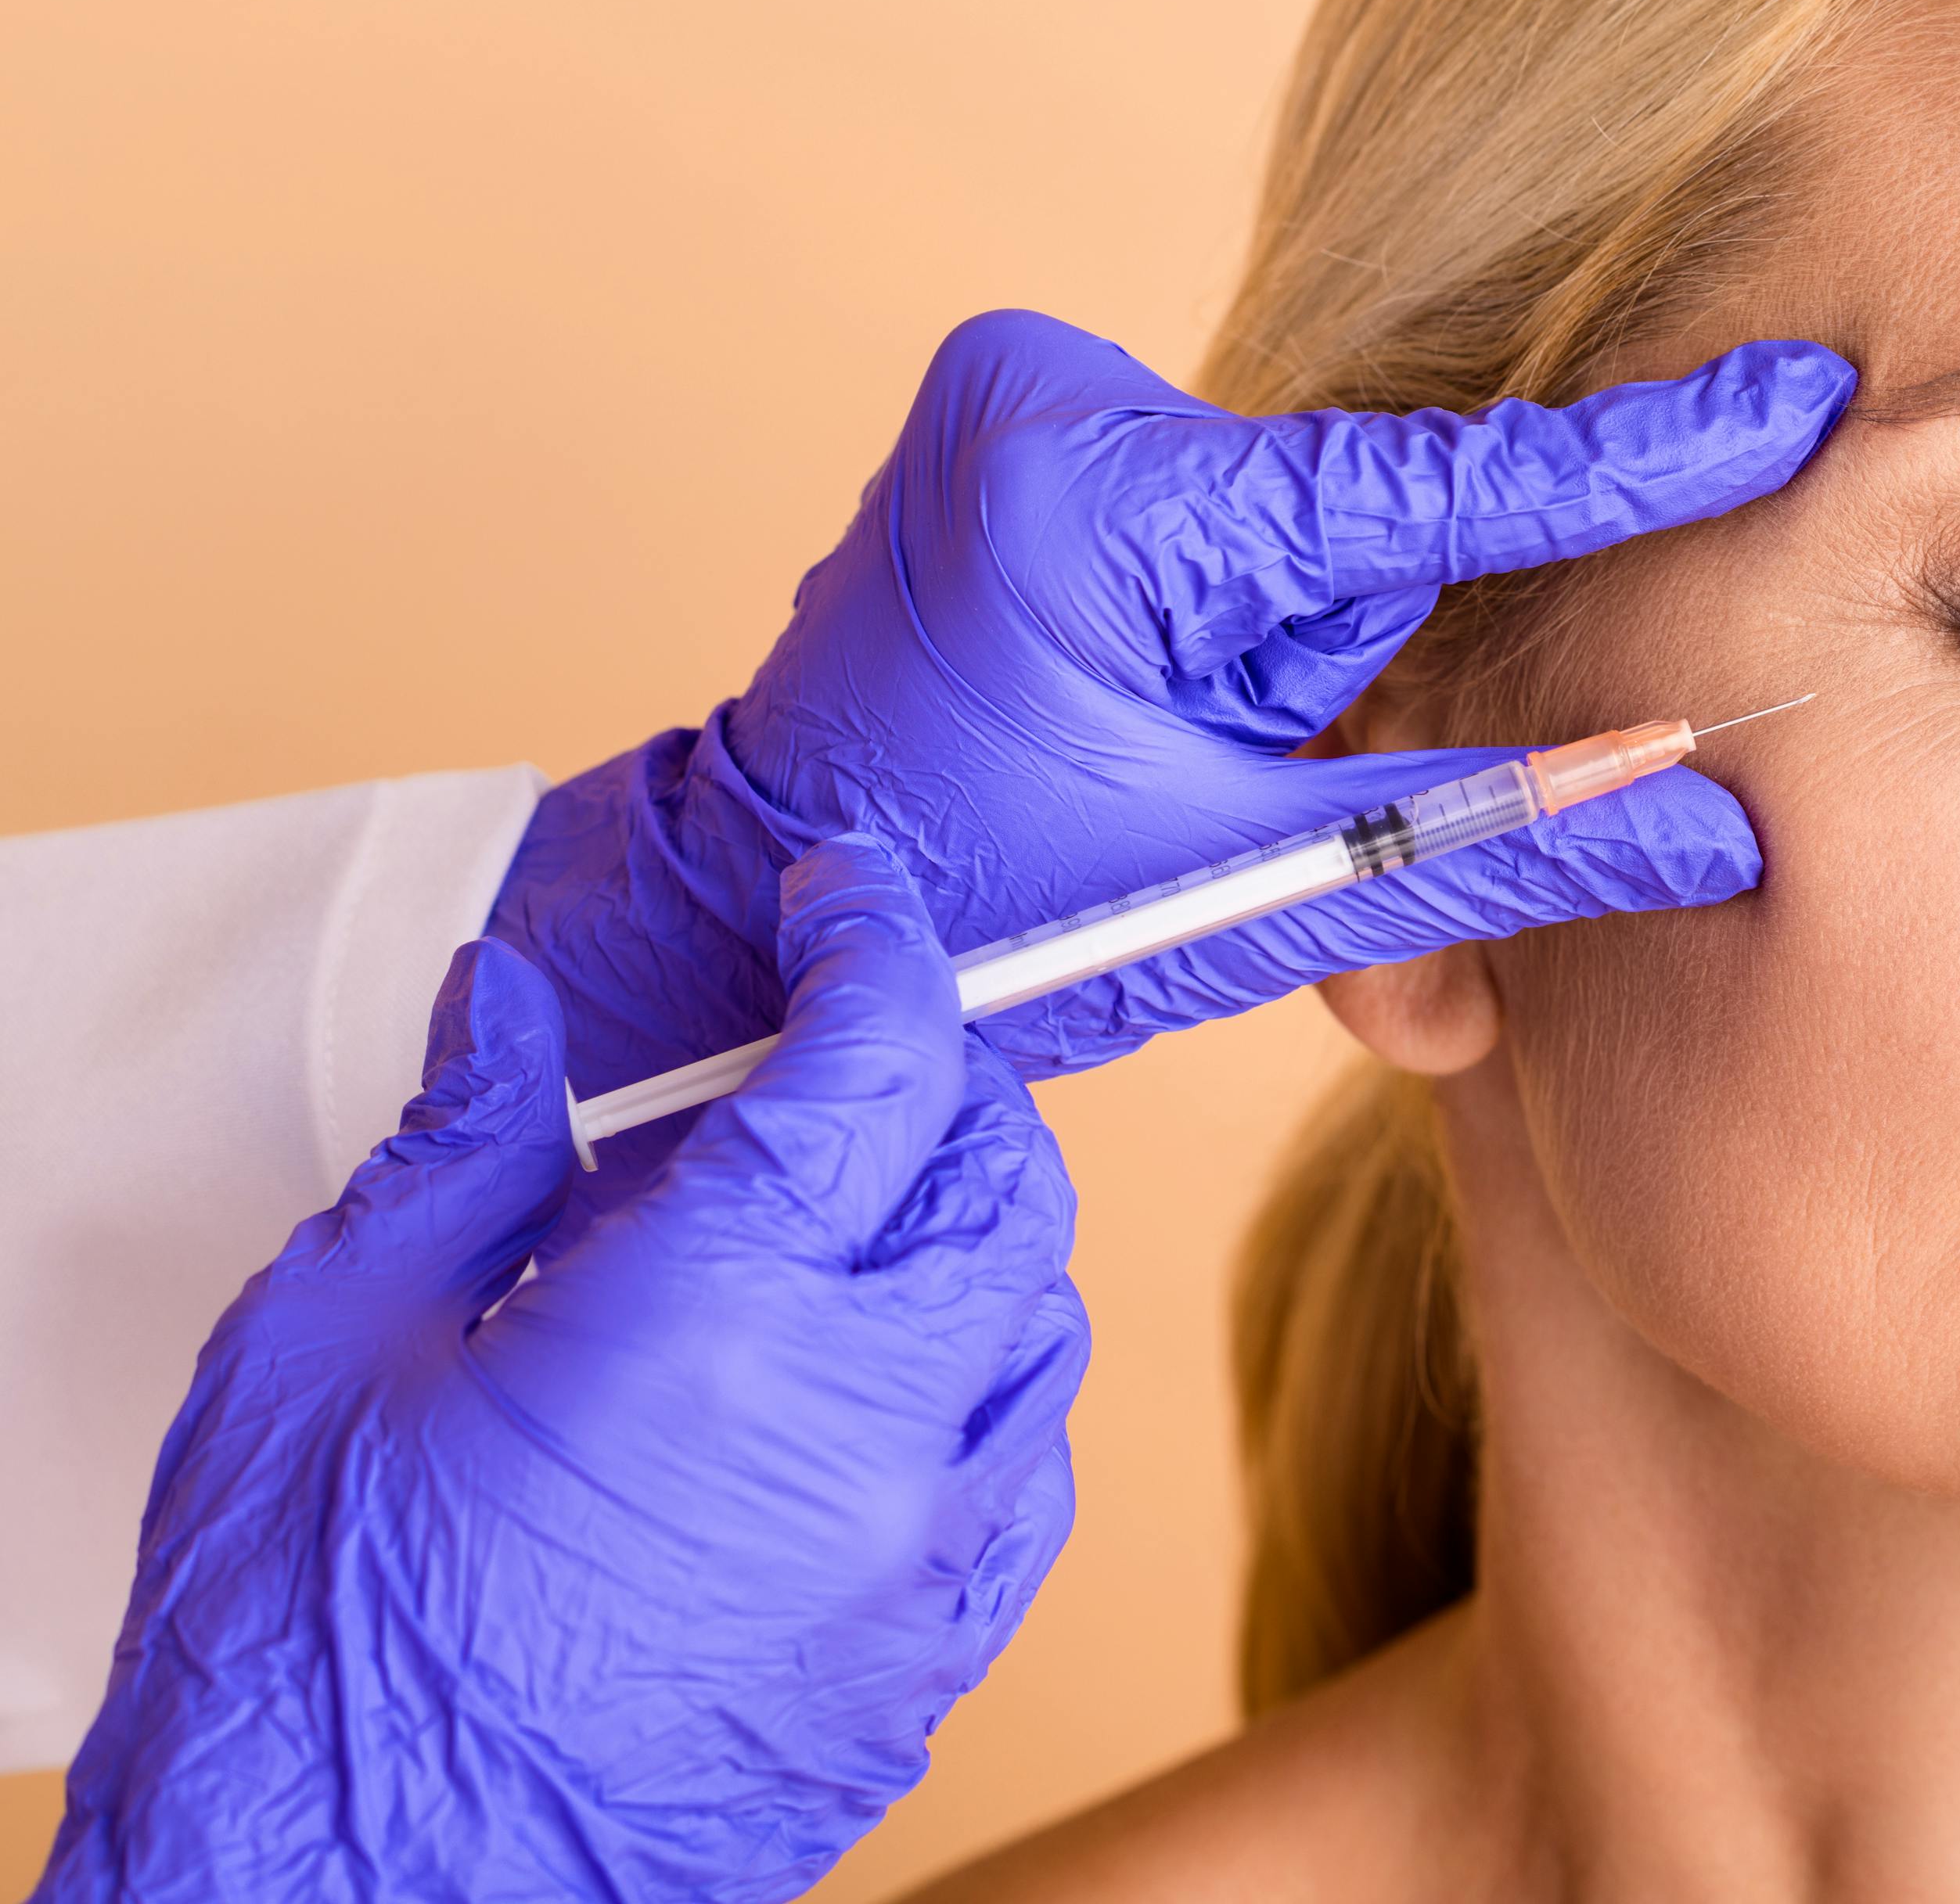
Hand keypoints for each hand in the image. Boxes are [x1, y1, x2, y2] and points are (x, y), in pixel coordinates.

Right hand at [38, 838, 1084, 1902]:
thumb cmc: (310, 1650)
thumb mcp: (337, 1344)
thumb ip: (467, 1143)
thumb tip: (510, 1009)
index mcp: (721, 1319)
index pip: (883, 1057)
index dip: (876, 940)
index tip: (847, 895)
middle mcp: (868, 1438)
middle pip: (1003, 1180)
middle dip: (935, 1082)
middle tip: (828, 1059)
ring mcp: (917, 1571)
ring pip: (1038, 1326)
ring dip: (964, 1237)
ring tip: (831, 1224)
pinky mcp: (920, 1674)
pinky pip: (1022, 1481)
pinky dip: (975, 1390)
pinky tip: (863, 1388)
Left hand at [492, 312, 1851, 1185]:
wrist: (756, 902)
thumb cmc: (978, 918)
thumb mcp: (1247, 895)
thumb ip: (1488, 846)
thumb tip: (1710, 825)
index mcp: (1103, 505)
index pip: (1438, 489)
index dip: (1632, 469)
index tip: (1792, 399)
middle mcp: (1058, 405)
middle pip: (1362, 531)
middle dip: (1377, 679)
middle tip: (1290, 795)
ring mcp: (1029, 404)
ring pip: (1298, 539)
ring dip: (1305, 674)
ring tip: (1192, 790)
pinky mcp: (1024, 429)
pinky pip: (1227, 528)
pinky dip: (1248, 640)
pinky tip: (1167, 733)